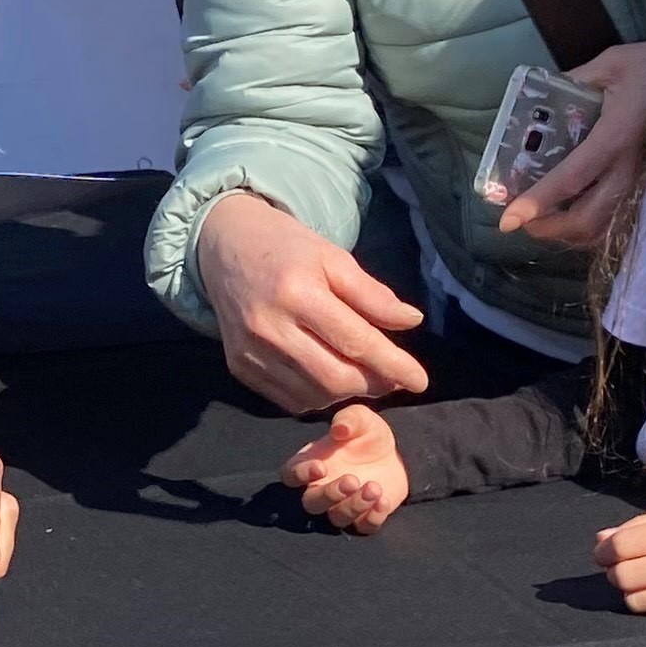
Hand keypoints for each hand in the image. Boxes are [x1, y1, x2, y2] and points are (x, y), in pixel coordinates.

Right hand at [195, 192, 429, 411]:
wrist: (225, 246)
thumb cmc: (287, 248)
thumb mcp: (334, 258)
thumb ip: (372, 295)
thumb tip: (412, 323)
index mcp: (298, 293)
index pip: (356, 342)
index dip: (393, 365)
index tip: (420, 380)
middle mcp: (269, 328)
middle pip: (335, 377)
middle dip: (373, 383)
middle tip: (393, 376)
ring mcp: (250, 352)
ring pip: (314, 395)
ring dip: (347, 392)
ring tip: (362, 373)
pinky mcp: (239, 367)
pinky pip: (289, 400)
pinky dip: (318, 397)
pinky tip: (328, 377)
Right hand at [282, 404, 409, 533]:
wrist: (397, 453)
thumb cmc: (367, 434)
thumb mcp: (361, 418)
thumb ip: (349, 419)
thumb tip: (338, 429)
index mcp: (311, 464)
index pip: (290, 475)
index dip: (300, 475)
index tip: (320, 467)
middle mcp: (321, 489)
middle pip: (311, 504)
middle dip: (330, 495)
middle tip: (352, 480)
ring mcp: (342, 506)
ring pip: (337, 518)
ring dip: (354, 506)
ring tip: (374, 487)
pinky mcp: (365, 518)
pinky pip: (363, 527)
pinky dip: (372, 518)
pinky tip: (383, 500)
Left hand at [498, 35, 645, 246]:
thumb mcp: (612, 62)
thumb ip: (573, 80)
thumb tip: (540, 94)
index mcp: (617, 136)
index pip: (571, 179)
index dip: (538, 202)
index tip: (509, 219)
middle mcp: (632, 169)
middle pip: (586, 220)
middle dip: (549, 229)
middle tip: (522, 221)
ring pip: (605, 228)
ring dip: (570, 234)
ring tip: (544, 222)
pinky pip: (620, 220)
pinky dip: (592, 228)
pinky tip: (576, 215)